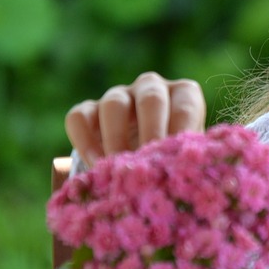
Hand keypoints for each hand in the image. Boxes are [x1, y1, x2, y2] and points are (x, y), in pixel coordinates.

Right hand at [64, 71, 206, 164]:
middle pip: (151, 99)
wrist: (139, 164)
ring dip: (116, 138)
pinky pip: (79, 117)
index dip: (181, 132)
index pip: (185, 107)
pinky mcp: (88, 110)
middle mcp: (151, 87)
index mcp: (183, 95)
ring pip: (113, 105)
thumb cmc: (172, 159)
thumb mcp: (185, 157)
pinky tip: (96, 167)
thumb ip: (188, 160)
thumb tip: (188, 180)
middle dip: (150, 132)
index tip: (176, 159)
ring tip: (119, 169)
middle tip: (148, 163)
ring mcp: (118, 96)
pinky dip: (85, 142)